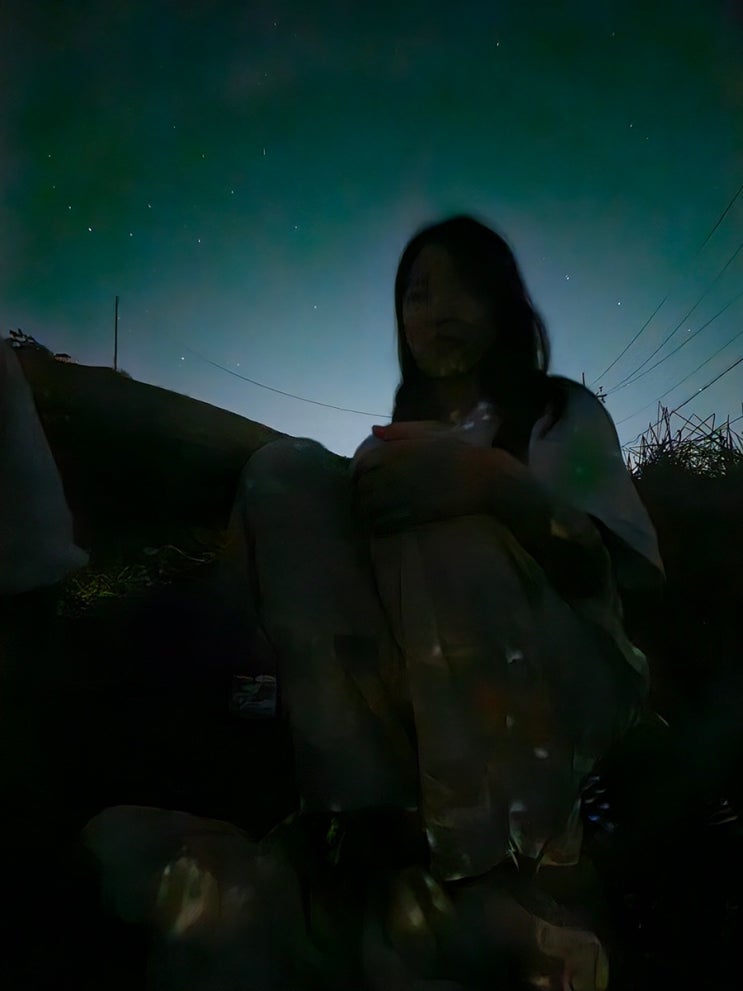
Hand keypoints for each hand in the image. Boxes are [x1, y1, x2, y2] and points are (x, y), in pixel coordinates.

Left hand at [350, 420, 491, 533]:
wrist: (487, 478)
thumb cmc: (462, 451)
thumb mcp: (433, 433)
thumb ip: (401, 431)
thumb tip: (374, 430)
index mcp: (399, 450)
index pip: (362, 464)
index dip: (356, 473)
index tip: (360, 480)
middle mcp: (397, 471)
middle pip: (362, 488)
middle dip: (360, 495)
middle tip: (365, 501)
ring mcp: (404, 494)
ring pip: (369, 508)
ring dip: (367, 513)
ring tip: (373, 516)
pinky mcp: (413, 515)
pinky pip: (383, 524)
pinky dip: (379, 526)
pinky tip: (385, 526)